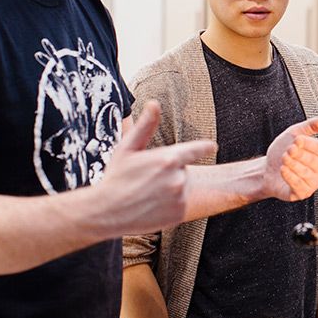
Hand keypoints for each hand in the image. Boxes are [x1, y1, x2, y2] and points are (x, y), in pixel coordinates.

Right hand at [101, 101, 215, 233]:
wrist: (105, 212)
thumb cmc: (115, 177)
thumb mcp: (127, 148)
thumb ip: (146, 126)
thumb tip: (154, 103)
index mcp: (168, 158)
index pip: (195, 150)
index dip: (204, 147)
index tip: (212, 146)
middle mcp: (178, 178)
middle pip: (183, 170)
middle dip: (170, 171)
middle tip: (147, 179)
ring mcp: (180, 198)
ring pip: (182, 188)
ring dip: (171, 188)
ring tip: (148, 193)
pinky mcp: (179, 214)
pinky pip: (180, 204)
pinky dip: (170, 204)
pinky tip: (152, 205)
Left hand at [263, 117, 317, 201]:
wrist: (268, 169)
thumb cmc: (283, 151)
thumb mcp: (295, 133)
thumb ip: (311, 126)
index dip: (309, 144)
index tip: (296, 139)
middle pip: (316, 163)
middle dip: (300, 155)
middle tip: (288, 150)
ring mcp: (313, 183)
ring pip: (308, 175)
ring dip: (294, 165)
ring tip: (283, 159)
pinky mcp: (303, 193)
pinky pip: (300, 187)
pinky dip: (290, 177)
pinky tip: (282, 170)